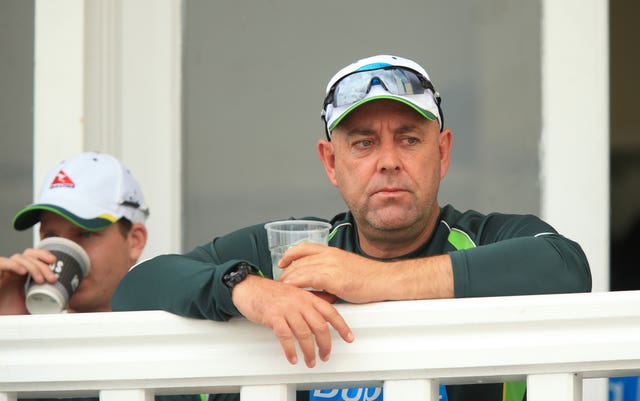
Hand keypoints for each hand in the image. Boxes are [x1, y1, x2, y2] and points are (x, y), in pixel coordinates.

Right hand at [0, 249, 57, 313]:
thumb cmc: (8, 314)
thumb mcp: (30, 310)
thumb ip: (45, 308)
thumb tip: (65, 310)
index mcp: (21, 275)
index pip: (33, 257)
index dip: (44, 255)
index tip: (55, 262)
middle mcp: (12, 271)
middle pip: (28, 255)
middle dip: (43, 263)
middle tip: (52, 278)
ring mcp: (2, 272)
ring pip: (18, 257)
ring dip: (33, 266)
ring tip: (41, 280)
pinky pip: (1, 262)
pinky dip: (12, 264)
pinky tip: (23, 272)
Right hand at [231, 274, 353, 367]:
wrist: (250, 287)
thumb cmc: (272, 292)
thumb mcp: (296, 292)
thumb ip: (312, 299)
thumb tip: (329, 304)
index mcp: (308, 297)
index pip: (330, 312)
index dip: (342, 326)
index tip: (349, 338)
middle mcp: (300, 302)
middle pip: (320, 327)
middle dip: (325, 345)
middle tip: (325, 355)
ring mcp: (287, 309)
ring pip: (304, 334)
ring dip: (309, 352)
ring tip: (310, 361)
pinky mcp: (274, 317)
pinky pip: (285, 337)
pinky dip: (290, 350)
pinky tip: (293, 358)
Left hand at [278, 243, 453, 301]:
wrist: (385, 280)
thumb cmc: (370, 277)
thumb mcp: (347, 267)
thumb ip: (332, 270)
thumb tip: (321, 281)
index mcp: (333, 251)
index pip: (305, 247)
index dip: (290, 254)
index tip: (282, 261)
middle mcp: (330, 256)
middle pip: (300, 260)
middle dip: (287, 271)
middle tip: (279, 281)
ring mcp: (332, 266)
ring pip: (302, 268)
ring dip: (289, 278)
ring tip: (282, 287)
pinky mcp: (335, 279)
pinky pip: (309, 278)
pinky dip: (297, 283)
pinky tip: (291, 288)